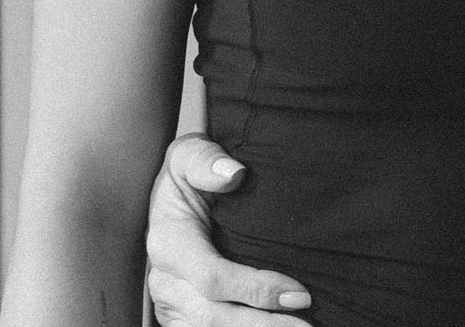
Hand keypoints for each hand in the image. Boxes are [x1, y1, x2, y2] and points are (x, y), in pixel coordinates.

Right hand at [146, 133, 312, 325]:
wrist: (168, 196)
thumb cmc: (187, 174)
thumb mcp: (188, 154)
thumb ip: (206, 159)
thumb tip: (233, 173)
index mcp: (169, 243)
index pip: (213, 277)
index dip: (256, 289)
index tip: (298, 293)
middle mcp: (165, 281)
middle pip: (214, 317)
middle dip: (263, 324)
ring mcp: (170, 304)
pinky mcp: (179, 316)